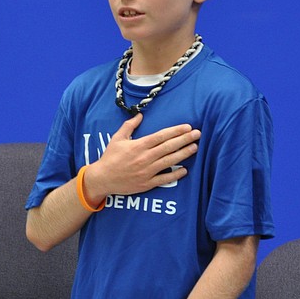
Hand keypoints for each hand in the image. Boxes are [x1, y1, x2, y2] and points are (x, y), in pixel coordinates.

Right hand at [83, 114, 200, 201]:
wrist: (102, 178)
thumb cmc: (110, 157)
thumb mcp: (117, 138)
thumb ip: (129, 126)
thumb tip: (140, 115)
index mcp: (138, 146)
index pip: (161, 136)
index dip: (176, 131)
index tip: (187, 127)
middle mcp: (144, 158)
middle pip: (169, 147)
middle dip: (185, 139)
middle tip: (197, 134)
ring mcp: (147, 171)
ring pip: (170, 161)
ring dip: (184, 154)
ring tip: (195, 147)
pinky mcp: (147, 183)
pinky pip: (164, 179)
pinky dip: (175, 175)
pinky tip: (185, 170)